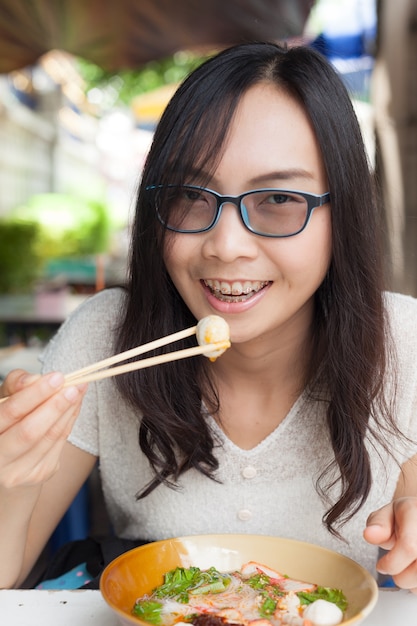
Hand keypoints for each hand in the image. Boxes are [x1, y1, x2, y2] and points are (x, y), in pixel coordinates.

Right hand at [0, 369, 86, 488]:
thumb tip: (35, 379)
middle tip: (74, 387)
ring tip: (79, 390)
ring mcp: (18, 471)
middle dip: (55, 406)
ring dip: (68, 411)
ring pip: (49, 437)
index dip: (35, 394)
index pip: (11, 412)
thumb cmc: (7, 421)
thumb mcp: (5, 399)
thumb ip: (16, 385)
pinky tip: (76, 404)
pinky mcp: (40, 473)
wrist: (9, 459)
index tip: (57, 377)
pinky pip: (60, 443)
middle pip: (29, 431)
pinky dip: (70, 420)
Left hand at [364, 497, 416, 591]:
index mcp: (416, 513)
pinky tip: (415, 572)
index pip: (409, 547)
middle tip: (392, 568)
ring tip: (405, 569)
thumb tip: (370, 535)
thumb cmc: (406, 517)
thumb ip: (378, 524)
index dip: (392, 562)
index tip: (381, 565)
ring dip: (411, 583)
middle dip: (400, 576)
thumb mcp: (388, 514)